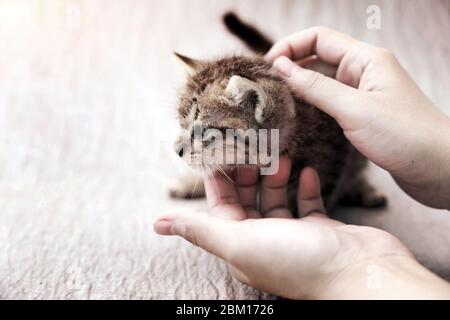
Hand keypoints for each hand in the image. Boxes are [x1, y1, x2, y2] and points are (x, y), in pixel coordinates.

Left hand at [154, 157, 449, 298]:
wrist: (361, 273)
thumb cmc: (298, 261)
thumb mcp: (239, 242)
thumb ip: (200, 229)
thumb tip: (157, 223)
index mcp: (241, 246)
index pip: (221, 206)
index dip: (219, 178)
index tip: (222, 149)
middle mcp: (265, 241)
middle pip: (249, 200)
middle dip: (250, 173)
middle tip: (255, 148)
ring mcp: (295, 236)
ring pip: (277, 200)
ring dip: (277, 177)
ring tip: (281, 157)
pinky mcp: (321, 230)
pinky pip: (307, 204)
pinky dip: (305, 186)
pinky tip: (307, 171)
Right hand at [266, 27, 449, 208]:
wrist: (439, 169)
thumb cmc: (405, 137)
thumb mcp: (354, 109)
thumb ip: (315, 87)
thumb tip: (281, 67)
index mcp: (366, 59)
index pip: (318, 38)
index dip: (289, 47)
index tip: (267, 67)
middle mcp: (363, 71)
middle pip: (318, 57)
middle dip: (290, 67)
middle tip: (265, 87)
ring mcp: (363, 92)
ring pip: (322, 80)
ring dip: (299, 86)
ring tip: (275, 101)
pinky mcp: (362, 112)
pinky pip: (330, 100)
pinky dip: (312, 103)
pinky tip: (297, 114)